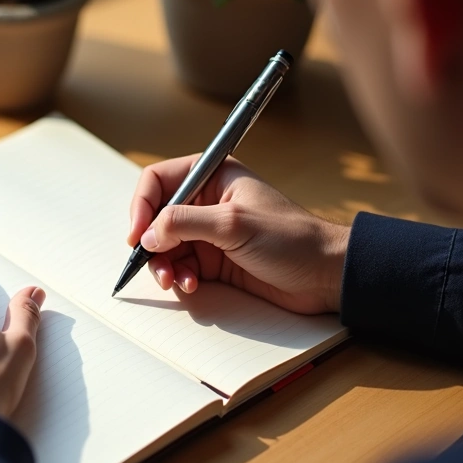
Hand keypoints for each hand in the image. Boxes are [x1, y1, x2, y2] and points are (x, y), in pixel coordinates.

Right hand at [128, 155, 349, 314]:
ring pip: (165, 245)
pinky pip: (181, 266)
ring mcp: (209, 233)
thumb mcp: (233, 224)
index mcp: (213, 177)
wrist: (324, 275)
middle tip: (152, 262)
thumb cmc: (291, 238)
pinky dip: (179, 277)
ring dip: (163, 264)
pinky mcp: (214, 260)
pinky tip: (190, 285)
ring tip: (174, 280)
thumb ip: (185, 223)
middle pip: (156, 216)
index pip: (159, 181)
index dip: (142, 205)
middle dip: (151, 241)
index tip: (138, 233)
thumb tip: (147, 234)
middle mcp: (206, 202)